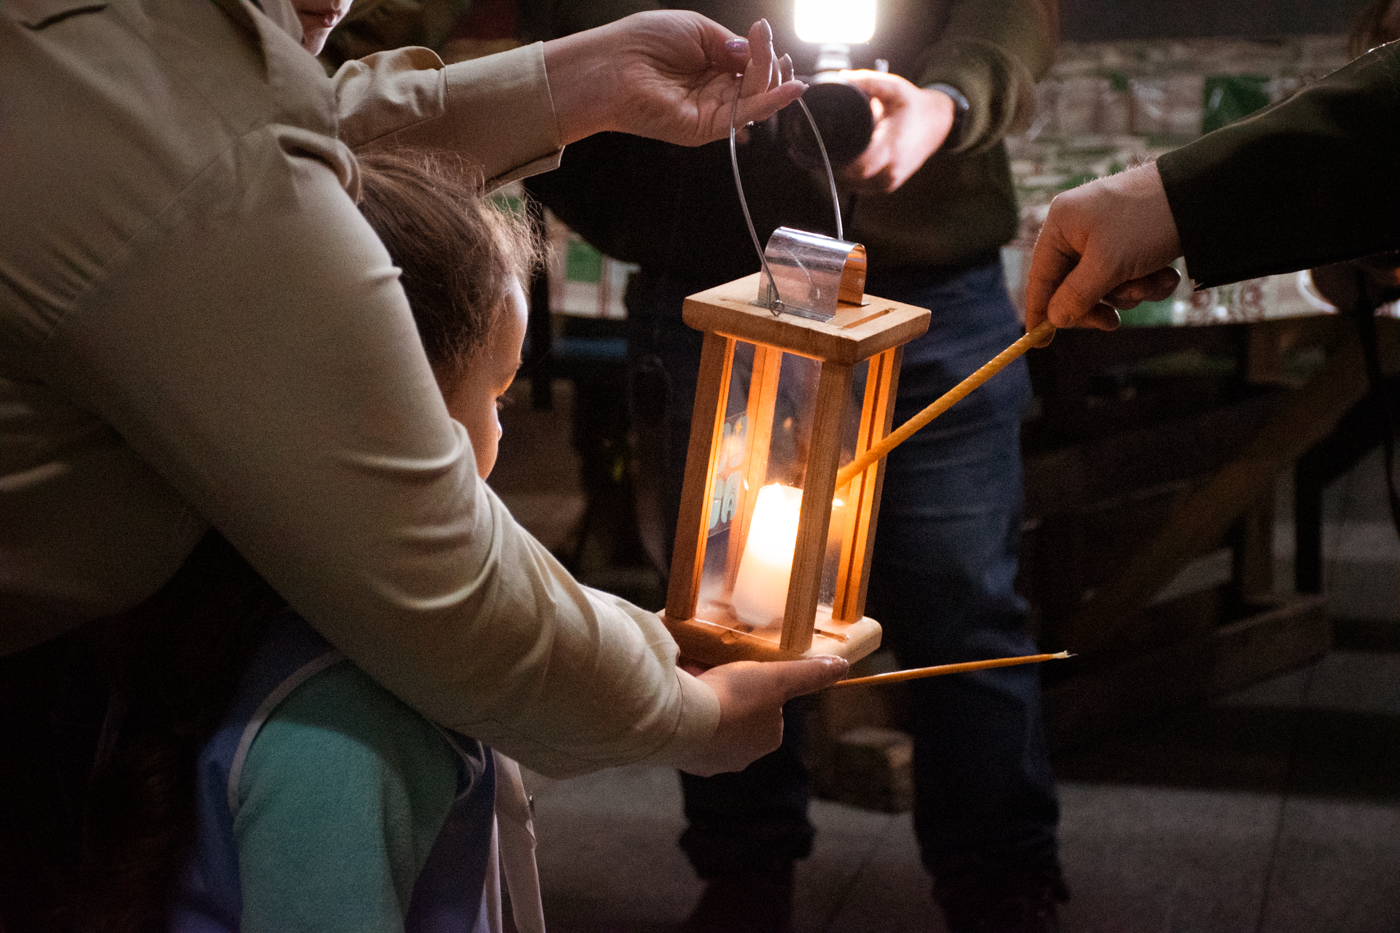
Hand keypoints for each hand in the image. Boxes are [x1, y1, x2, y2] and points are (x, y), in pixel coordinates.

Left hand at [543, 14, 804, 147]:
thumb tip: (756, 53)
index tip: (764, 33)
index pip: (749, 65)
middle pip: (757, 83)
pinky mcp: (706, 128)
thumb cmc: (645, 41)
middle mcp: (712, 90)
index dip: (763, 53)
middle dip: (770, 65)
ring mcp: (711, 111)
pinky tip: (789, 89)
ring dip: (772, 80)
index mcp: (710, 65)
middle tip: (767, 45)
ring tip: (777, 60)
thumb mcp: (698, 30)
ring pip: (756, 100)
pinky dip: (770, 103)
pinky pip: (744, 117)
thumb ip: (731, 45)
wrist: (614, 65)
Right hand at [671, 656, 848, 776]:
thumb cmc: (735, 697)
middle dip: (729, 699)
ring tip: (695, 684)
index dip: (757, 688)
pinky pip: (689, 732)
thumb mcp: (778, 677)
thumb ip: (810, 673)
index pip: (769, 710)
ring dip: (707, 707)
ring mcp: (711, 760)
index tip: (742, 674)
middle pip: (740, 719)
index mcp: (768, 740)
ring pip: (713, 727)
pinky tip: (680, 701)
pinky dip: (687, 717)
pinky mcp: (684, 759)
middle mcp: (743, 757)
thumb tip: (843, 666)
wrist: (685, 719)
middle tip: (715, 676)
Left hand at [836, 71, 954, 193]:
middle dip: (838, 162)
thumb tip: (842, 78)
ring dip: (845, 170)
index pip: (859, 167)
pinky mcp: (888, 186)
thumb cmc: (913, 105)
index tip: (830, 144)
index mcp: (892, 148)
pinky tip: (855, 157)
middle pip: (851, 179)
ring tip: (849, 147)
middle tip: (832, 143)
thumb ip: (868, 82)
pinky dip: (853, 176)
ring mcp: (890, 182)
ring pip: (853, 185)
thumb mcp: (894, 88)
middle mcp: (891, 170)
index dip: (840, 158)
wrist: (937, 124)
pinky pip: (861, 187)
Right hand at [1024, 162, 1184, 330]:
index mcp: (1062, 225)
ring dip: (1131, 292)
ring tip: (1151, 281)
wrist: (1202, 193)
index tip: (1039, 341)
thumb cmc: (1145, 223)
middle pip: (1074, 285)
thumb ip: (1076, 296)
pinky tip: (1166, 274)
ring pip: (1107, 284)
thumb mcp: (1107, 265)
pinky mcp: (1135, 240)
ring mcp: (1109, 234)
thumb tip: (1054, 319)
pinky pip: (1130, 275)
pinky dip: (1148, 281)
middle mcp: (1080, 228)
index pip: (1041, 276)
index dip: (1039, 310)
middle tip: (1112, 323)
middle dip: (1100, 302)